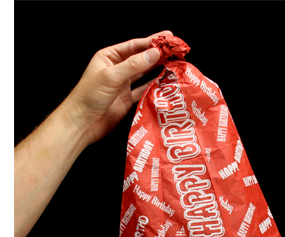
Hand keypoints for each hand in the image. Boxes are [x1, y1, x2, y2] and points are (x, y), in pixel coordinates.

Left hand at [62, 30, 172, 146]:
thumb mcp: (112, 76)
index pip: (134, 46)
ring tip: (173, 64)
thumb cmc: (89, 96)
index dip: (152, 41)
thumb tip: (154, 53)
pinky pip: (143, 90)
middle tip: (175, 50)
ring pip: (143, 74)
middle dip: (157, 54)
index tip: (168, 38)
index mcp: (109, 57)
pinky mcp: (127, 100)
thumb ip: (134, 65)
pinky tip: (164, 83)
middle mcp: (117, 69)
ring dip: (157, 69)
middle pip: (141, 58)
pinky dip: (154, 87)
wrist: (83, 123)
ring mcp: (122, 85)